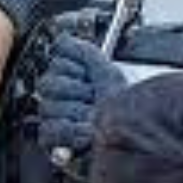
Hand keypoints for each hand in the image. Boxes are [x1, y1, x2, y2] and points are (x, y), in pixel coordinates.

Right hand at [36, 34, 125, 152]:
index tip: (89, 78)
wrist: (134, 139)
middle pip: (49, 84)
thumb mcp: (109, 75)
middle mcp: (60, 100)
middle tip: (93, 99)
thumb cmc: (126, 112)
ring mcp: (55, 121)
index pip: (56, 63)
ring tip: (93, 119)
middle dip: (77, 91)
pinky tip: (86, 132)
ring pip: (48, 107)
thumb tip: (63, 39)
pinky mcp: (54, 144)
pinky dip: (70, 131)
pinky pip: (48, 131)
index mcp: (70, 81)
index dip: (75, 70)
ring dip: (76, 113)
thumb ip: (86, 54)